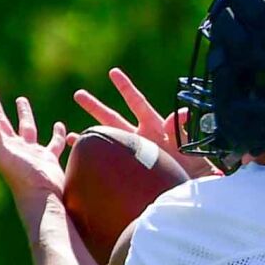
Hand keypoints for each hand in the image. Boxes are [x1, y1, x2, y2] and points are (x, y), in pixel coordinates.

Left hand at [0, 78, 67, 203]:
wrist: (42, 199)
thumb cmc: (22, 178)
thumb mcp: (3, 153)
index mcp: (2, 143)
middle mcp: (14, 147)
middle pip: (2, 119)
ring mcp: (31, 153)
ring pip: (27, 128)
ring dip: (24, 113)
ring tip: (21, 99)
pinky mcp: (48, 159)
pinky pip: (53, 143)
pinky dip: (56, 133)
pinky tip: (59, 125)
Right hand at [71, 67, 220, 178]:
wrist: (193, 191)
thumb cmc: (196, 169)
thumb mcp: (195, 146)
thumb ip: (186, 130)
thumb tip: (181, 114)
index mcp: (155, 129)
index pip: (137, 104)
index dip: (126, 88)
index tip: (113, 73)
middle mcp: (141, 139)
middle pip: (114, 119)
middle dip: (95, 107)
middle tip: (78, 95)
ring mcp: (134, 155)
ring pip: (107, 142)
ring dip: (89, 138)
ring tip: (67, 134)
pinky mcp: (130, 172)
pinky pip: (108, 167)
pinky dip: (94, 166)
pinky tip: (81, 167)